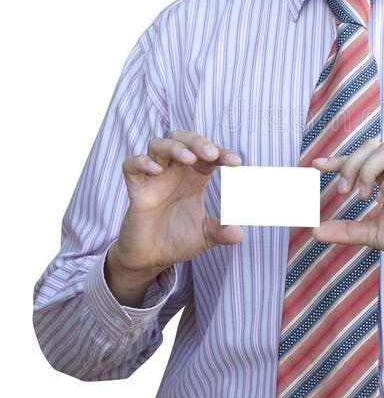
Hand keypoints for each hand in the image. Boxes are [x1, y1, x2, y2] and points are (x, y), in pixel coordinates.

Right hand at [105, 131, 242, 304]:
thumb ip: (220, 231)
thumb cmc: (177, 239)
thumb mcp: (204, 236)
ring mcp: (154, 178)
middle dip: (197, 141)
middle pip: (182, 139)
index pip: (208, 154)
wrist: (151, 258)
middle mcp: (174, 172)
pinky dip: (142, 163)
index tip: (236, 162)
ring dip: (174, 147)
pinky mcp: (136, 189)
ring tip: (189, 159)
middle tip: (211, 154)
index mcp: (194, 177)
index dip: (222, 153)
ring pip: (158, 145)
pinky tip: (156, 171)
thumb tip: (239, 234)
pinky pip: (131, 166)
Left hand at [312, 141, 383, 301]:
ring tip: (361, 197)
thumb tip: (315, 231)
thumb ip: (347, 230)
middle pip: (371, 147)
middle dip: (351, 164)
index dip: (338, 160)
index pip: (360, 160)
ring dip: (367, 171)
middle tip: (342, 191)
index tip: (315, 166)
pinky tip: (381, 202)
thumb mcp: (374, 235)